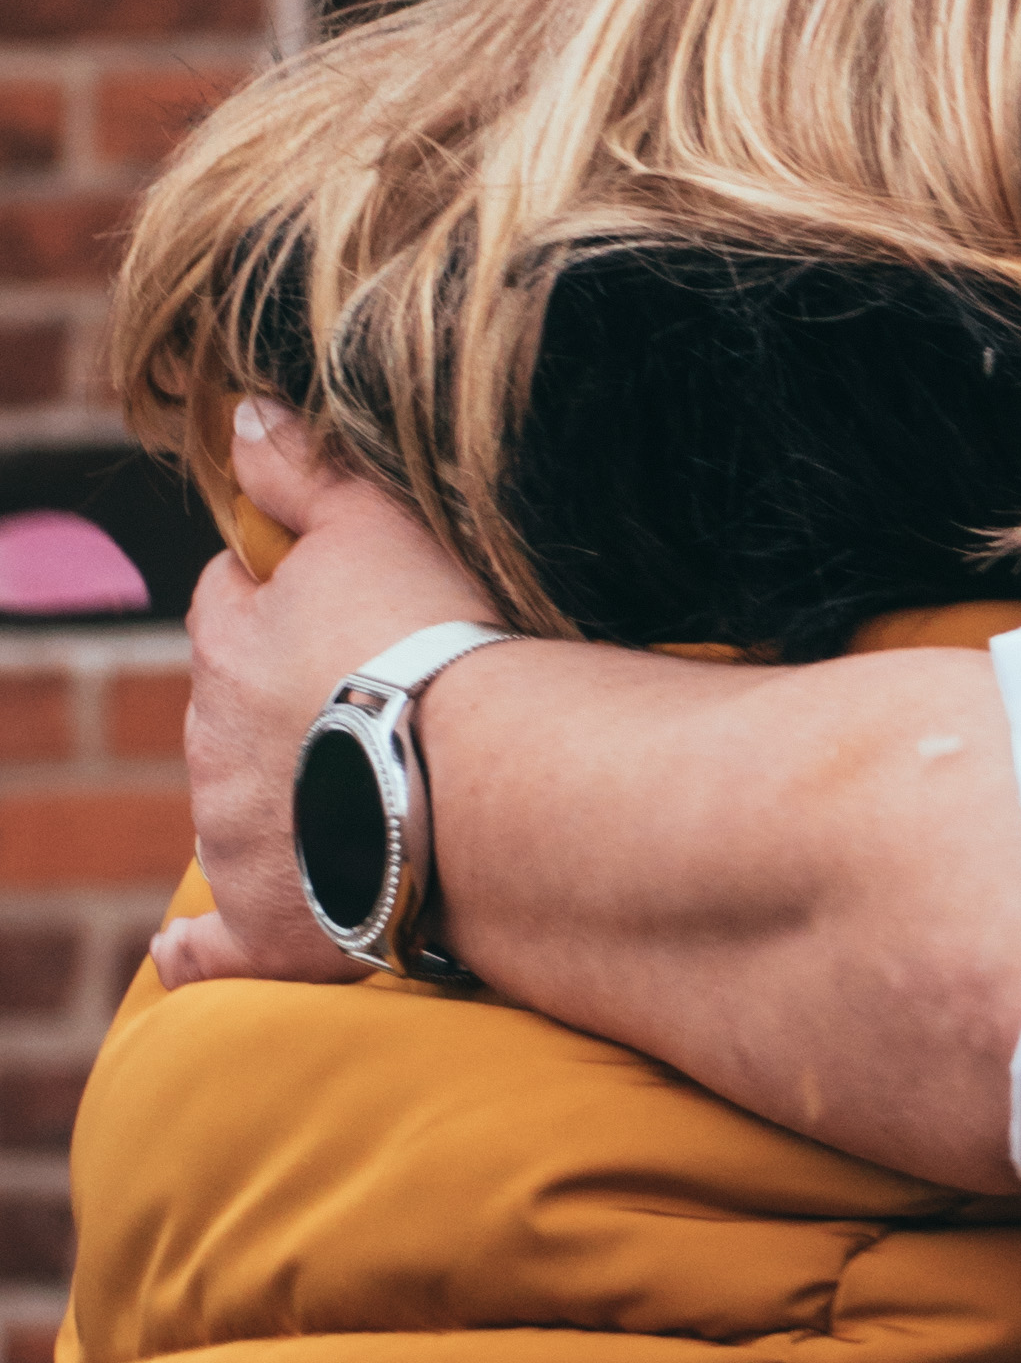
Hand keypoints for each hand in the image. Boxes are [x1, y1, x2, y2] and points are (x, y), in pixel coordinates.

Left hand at [158, 402, 492, 991]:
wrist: (481, 789)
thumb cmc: (438, 646)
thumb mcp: (381, 524)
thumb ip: (308, 469)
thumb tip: (242, 414)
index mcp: (232, 648)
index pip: (228, 602)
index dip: (279, 598)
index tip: (337, 608)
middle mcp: (216, 748)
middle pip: (232, 713)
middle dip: (283, 707)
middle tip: (373, 705)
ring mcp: (240, 843)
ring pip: (236, 812)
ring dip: (280, 803)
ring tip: (367, 799)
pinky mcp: (273, 929)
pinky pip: (209, 946)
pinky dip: (203, 946)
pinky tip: (196, 947)